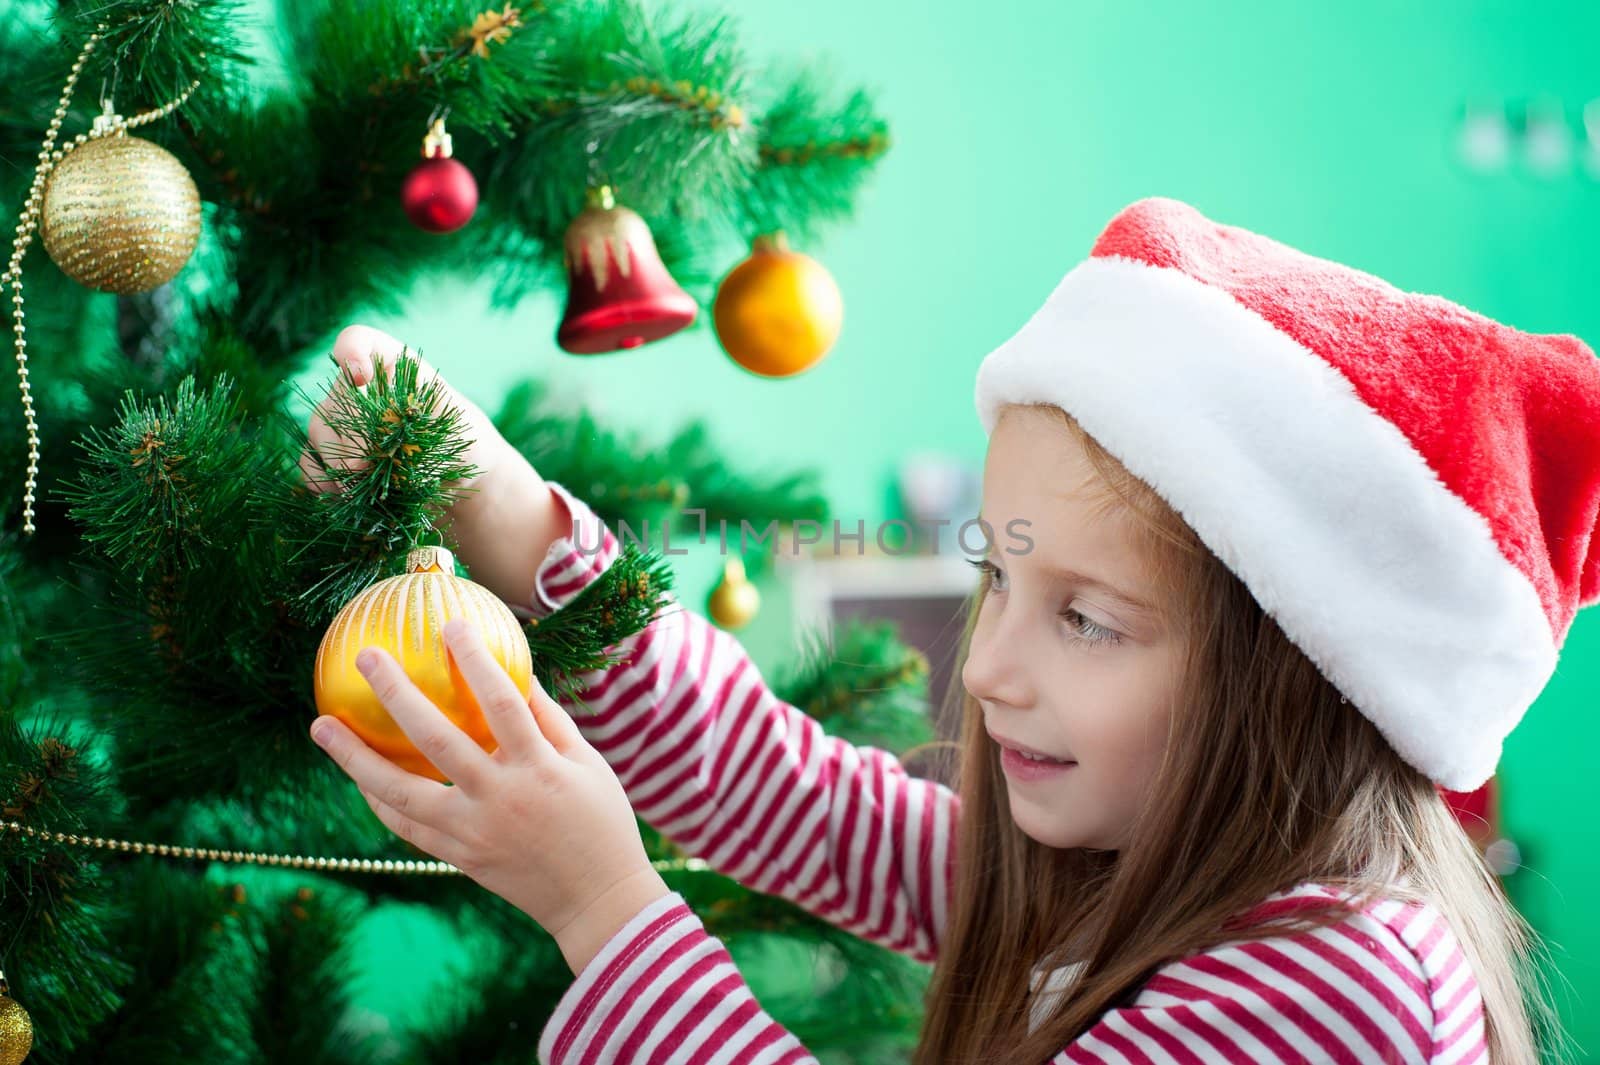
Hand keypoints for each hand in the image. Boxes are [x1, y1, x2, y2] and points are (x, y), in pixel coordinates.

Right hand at [301, 323, 567, 605]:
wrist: (458, 471)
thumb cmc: (459, 436)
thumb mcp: (450, 422)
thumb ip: (410, 424)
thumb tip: (361, 451)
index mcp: (390, 364)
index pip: (357, 340)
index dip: (351, 353)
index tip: (361, 378)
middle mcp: (358, 386)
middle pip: (334, 398)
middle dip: (347, 435)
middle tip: (361, 467)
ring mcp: (340, 418)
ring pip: (318, 432)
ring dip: (335, 463)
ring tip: (359, 488)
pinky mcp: (331, 452)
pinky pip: (311, 462)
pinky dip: (322, 481)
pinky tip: (341, 497)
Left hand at [308, 616, 669, 974]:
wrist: (597, 901)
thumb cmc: (600, 822)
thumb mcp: (587, 764)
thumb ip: (549, 720)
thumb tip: (516, 672)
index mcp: (539, 768)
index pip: (502, 702)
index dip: (474, 660)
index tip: (449, 624)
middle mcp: (500, 798)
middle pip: (437, 740)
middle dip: (398, 693)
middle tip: (367, 657)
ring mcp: (473, 832)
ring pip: (400, 793)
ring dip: (355, 758)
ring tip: (321, 726)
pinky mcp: (459, 857)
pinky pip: (407, 827)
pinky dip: (378, 801)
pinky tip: (357, 776)